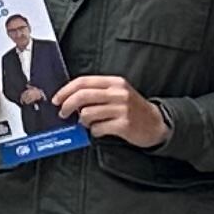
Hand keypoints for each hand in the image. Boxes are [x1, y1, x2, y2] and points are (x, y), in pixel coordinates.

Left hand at [54, 74, 170, 147]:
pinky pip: (97, 128)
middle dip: (66, 106)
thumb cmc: (131, 108)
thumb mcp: (117, 93)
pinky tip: (101, 130)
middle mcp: (119, 93)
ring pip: (87, 113)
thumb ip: (96, 92)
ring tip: (88, 123)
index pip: (83, 82)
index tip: (56, 99)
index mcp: (115, 82)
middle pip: (82, 96)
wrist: (156, 123)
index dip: (65, 91)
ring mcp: (122, 109)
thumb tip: (68, 98)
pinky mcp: (124, 124)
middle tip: (63, 114)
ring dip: (82, 121)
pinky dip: (94, 131)